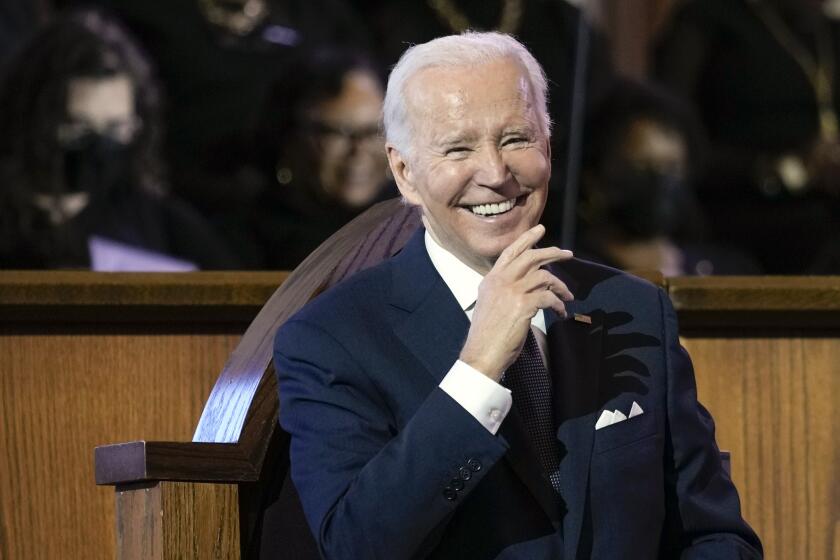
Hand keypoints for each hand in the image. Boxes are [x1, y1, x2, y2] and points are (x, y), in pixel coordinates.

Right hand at [459, 225, 573, 380]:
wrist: (481, 354)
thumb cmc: (487, 335)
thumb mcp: (489, 304)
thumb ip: (504, 290)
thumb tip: (528, 284)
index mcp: (491, 279)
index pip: (510, 252)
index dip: (526, 239)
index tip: (540, 230)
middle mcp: (500, 281)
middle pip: (531, 257)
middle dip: (552, 252)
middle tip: (568, 254)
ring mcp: (511, 292)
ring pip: (544, 276)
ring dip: (560, 286)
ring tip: (568, 296)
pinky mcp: (523, 305)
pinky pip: (549, 297)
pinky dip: (559, 304)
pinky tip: (561, 313)